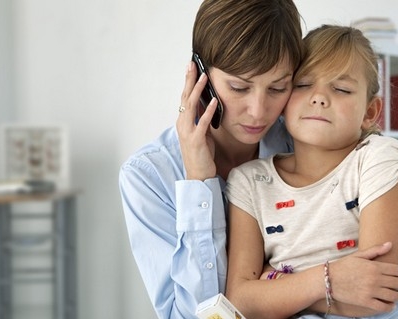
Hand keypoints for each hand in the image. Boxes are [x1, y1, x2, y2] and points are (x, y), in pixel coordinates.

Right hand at [176, 61, 218, 180]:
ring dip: (197, 90)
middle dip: (189, 79)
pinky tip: (215, 101)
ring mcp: (188, 132)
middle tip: (193, 64)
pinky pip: (202, 123)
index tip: (192, 66)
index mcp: (184, 121)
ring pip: (191, 107)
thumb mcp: (202, 131)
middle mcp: (182, 124)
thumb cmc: (201, 153)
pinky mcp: (195, 141)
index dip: (188, 81)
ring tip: (204, 77)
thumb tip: (210, 101)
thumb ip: (203, 117)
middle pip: (185, 97)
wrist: (199, 175)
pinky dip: (208, 111)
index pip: (185, 96)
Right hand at [329, 242, 397, 312]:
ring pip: (394, 296)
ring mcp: (371, 291)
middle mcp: (375, 279)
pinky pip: (384, 307)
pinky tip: (390, 305)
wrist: (328, 279)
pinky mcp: (365, 302)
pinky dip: (390, 307)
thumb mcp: (358, 255)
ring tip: (395, 295)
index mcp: (375, 266)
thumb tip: (390, 244)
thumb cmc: (343, 266)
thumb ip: (375, 250)